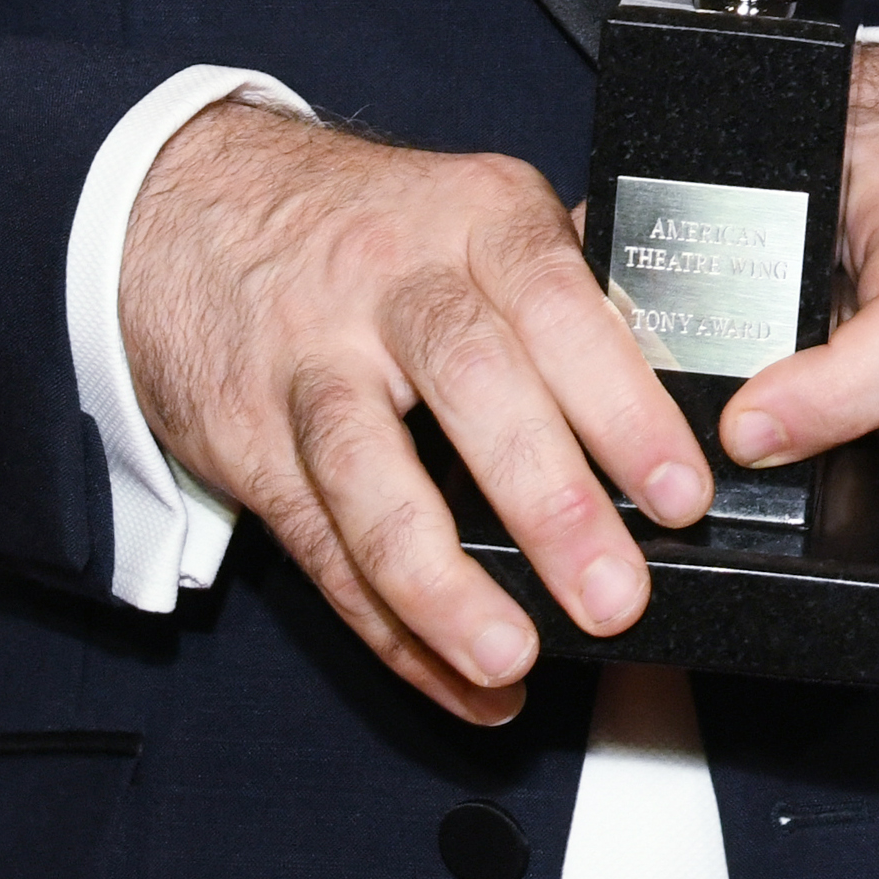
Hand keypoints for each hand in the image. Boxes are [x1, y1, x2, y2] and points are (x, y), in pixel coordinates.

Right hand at [120, 102, 710, 726]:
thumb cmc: (368, 228)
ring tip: (510, 660)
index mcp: (474, 217)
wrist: (186, 202)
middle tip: (617, 598)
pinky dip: (387, 624)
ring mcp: (307, 358)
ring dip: (443, 582)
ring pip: (369, 473)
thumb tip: (692, 368)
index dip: (622, 400)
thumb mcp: (471, 210)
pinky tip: (452, 677)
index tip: (681, 493)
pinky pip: (317, 542)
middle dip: (548, 502)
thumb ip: (566, 283)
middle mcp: (390, 280)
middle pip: (471, 383)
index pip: (558, 301)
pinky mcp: (244, 434)